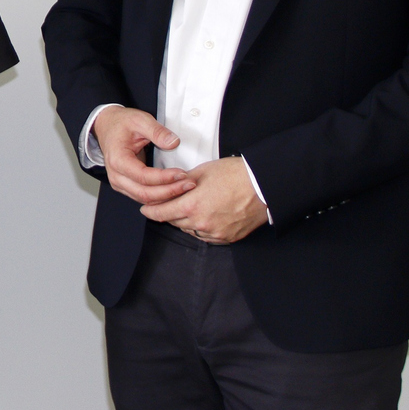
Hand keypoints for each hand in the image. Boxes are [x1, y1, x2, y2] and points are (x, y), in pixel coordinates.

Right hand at [95, 106, 195, 205]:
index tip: (183, 174)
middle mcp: (116, 176)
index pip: (143, 176)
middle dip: (169, 192)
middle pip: (144, 193)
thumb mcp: (140, 120)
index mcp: (118, 160)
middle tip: (189, 184)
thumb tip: (174, 143)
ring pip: (145, 199)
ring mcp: (119, 183)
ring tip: (186, 188)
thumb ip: (157, 131)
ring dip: (166, 197)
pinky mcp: (126, 186)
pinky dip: (160, 197)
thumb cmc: (121, 124)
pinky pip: (144, 198)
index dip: (164, 178)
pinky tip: (175, 190)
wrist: (107, 126)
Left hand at [140, 157, 267, 243]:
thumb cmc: (235, 175)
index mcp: (192, 205)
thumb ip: (182, 183)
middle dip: (170, 213)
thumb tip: (171, 186)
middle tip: (170, 204)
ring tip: (192, 207)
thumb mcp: (202, 172)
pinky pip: (206, 236)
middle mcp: (201, 222)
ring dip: (186, 221)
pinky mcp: (227, 238)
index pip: (162, 213)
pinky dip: (202, 228)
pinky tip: (205, 216)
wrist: (263, 185)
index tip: (145, 209)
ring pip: (190, 230)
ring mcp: (215, 232)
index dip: (150, 211)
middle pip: (175, 221)